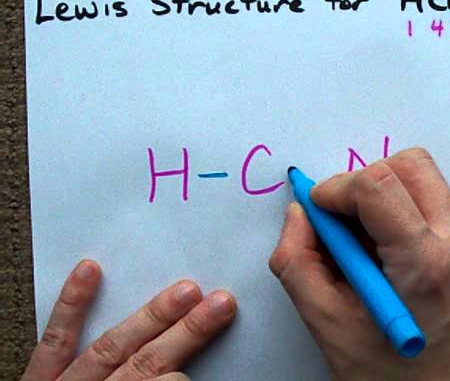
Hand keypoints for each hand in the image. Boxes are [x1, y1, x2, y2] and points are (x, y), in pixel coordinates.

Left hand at [21, 260, 236, 380]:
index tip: (204, 367)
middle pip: (146, 363)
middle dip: (187, 332)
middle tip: (220, 304)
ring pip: (113, 346)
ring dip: (151, 317)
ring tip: (185, 290)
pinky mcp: (37, 380)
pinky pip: (54, 340)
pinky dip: (72, 305)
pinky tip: (90, 271)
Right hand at [269, 147, 449, 380]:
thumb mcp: (327, 324)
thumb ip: (298, 261)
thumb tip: (299, 215)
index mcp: (422, 264)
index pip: (377, 184)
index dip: (335, 188)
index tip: (316, 210)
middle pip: (408, 165)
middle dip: (361, 181)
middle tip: (339, 218)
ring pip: (421, 177)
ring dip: (381, 191)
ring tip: (359, 235)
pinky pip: (429, 202)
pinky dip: (396, 208)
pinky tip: (378, 247)